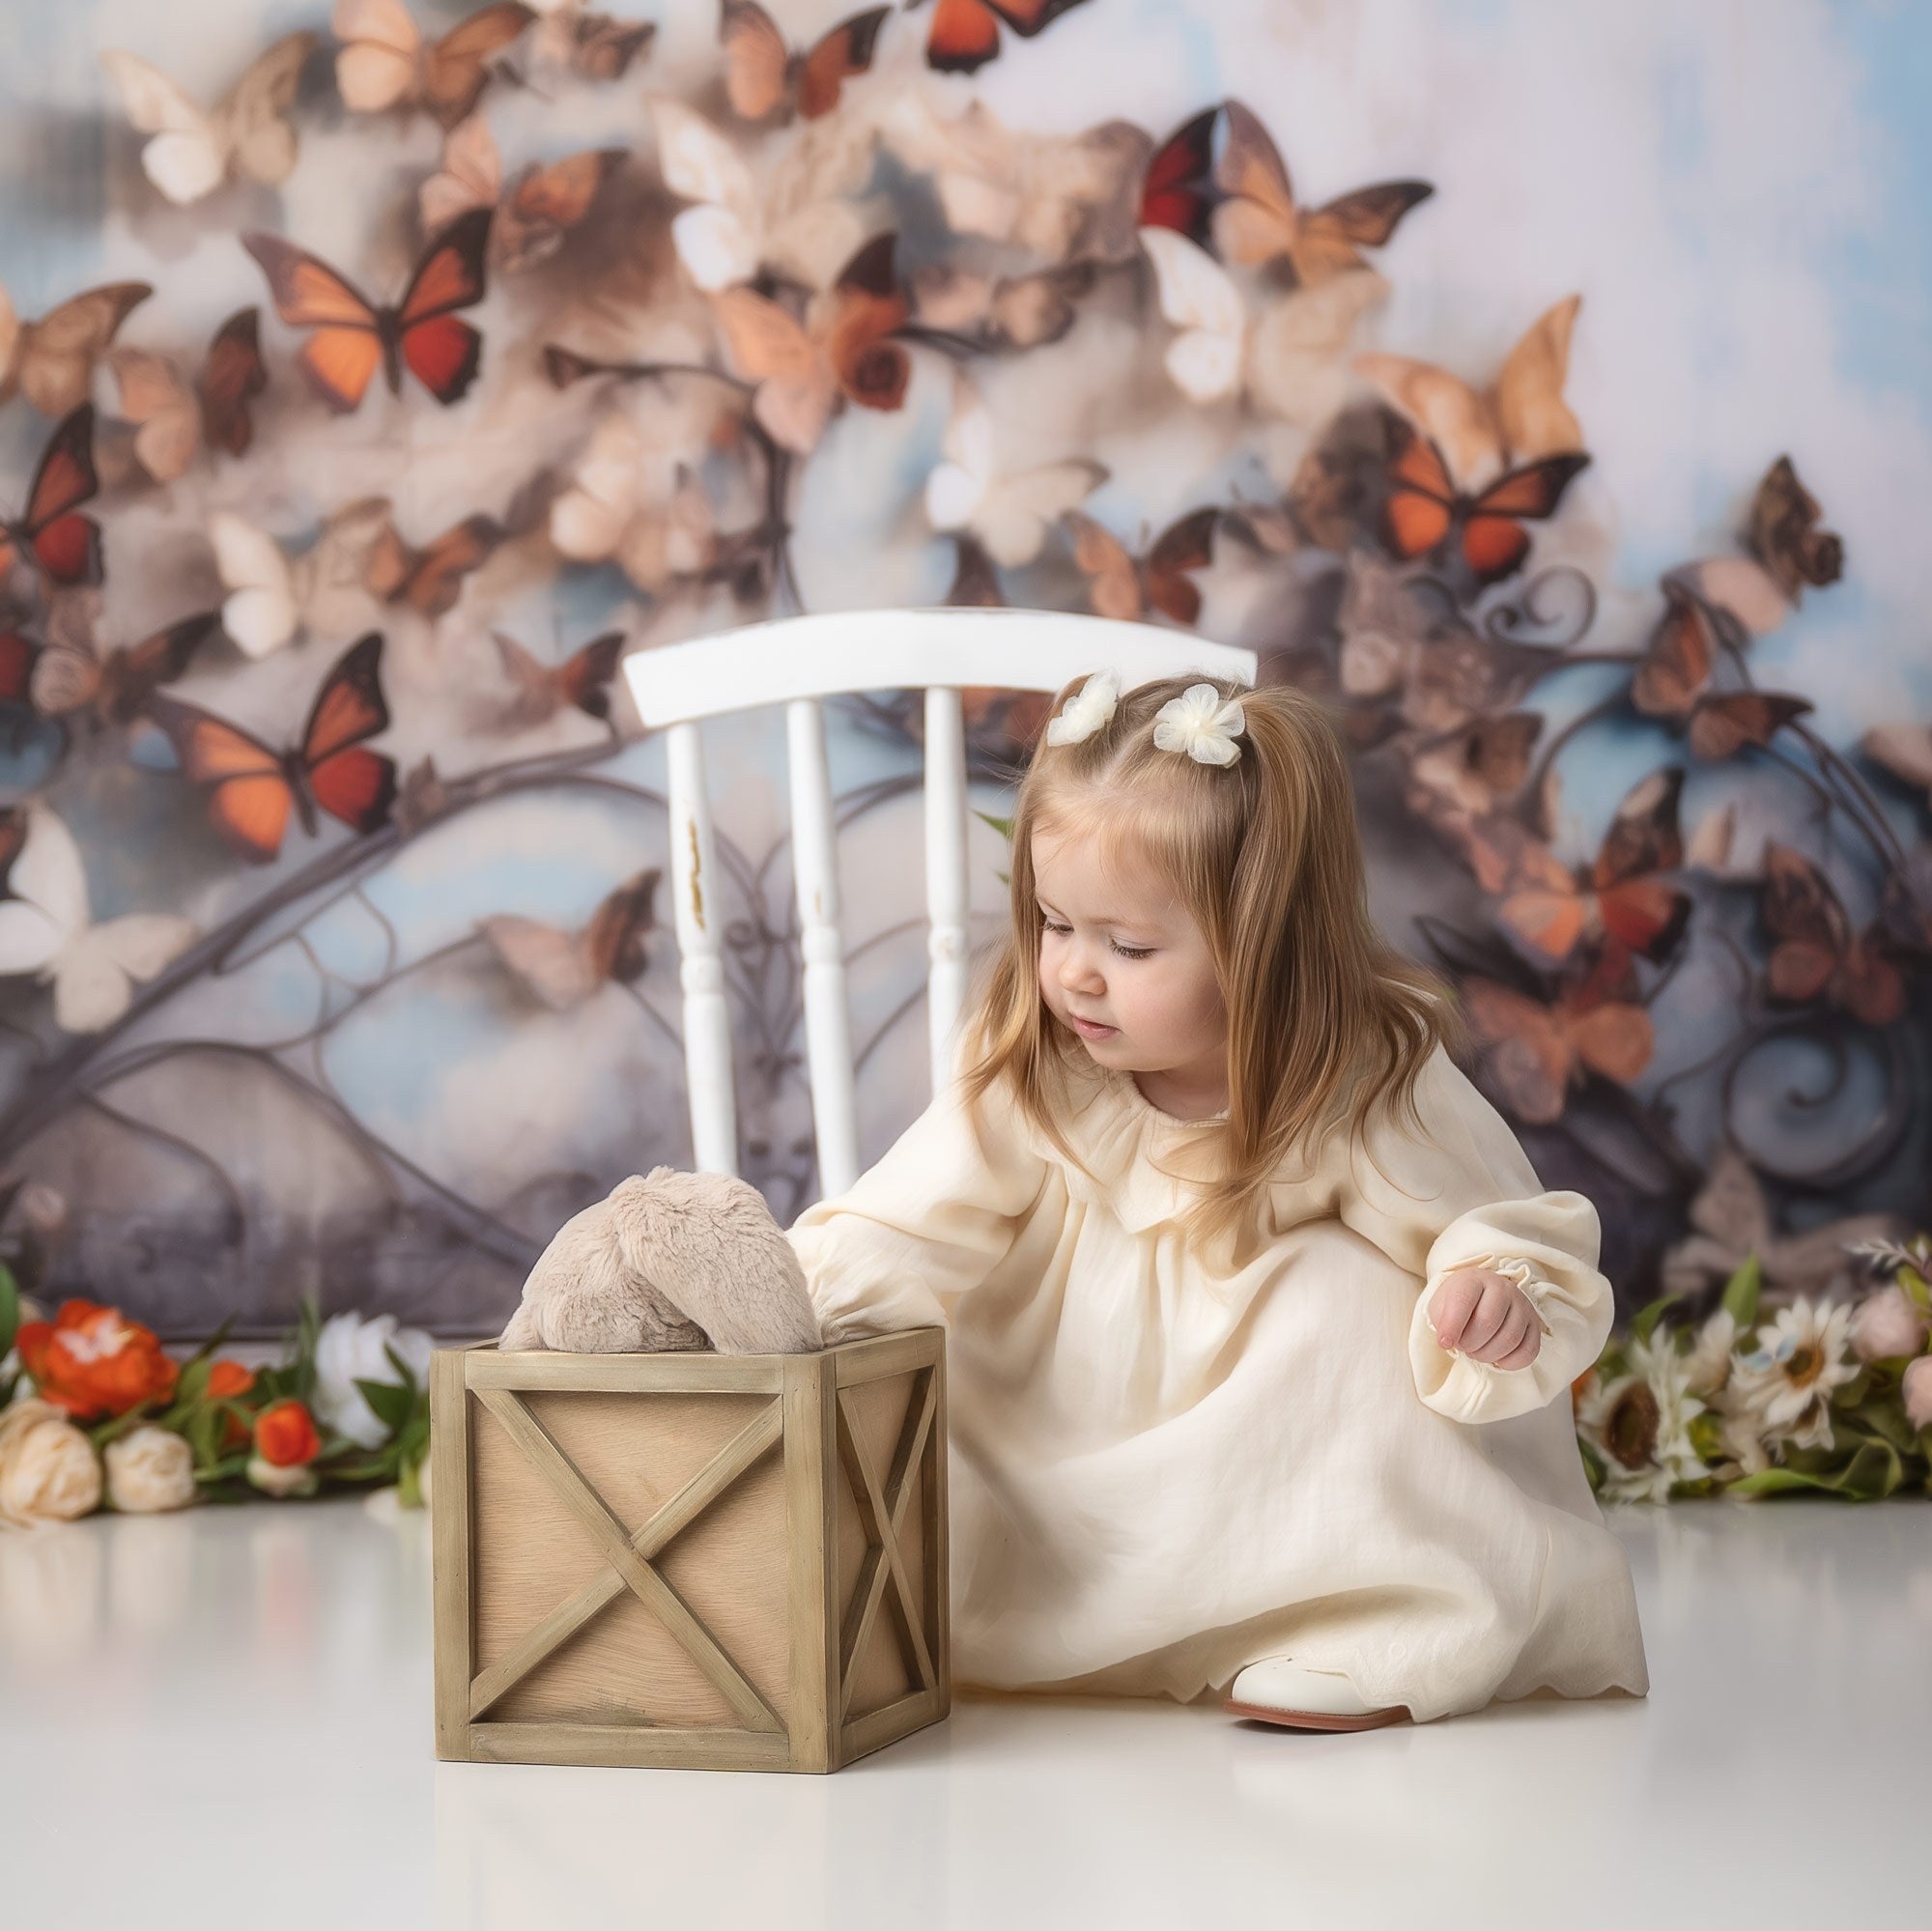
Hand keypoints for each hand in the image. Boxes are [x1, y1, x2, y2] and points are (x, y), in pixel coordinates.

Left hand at [1427, 1269, 1542, 1369]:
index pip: (1463, 1300)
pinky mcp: (1535, 1324)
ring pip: (1509, 1339)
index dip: (1452, 1326)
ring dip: (1488, 1354)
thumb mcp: (1441, 1307)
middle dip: (1469, 1343)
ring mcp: (1522, 1305)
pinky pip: (1528, 1351)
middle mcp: (1502, 1287)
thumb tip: (1449, 1341)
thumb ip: (1442, 1321)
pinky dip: (1510, 1363)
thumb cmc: (1459, 1305)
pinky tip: (1497, 1358)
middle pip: (1488, 1322)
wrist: (1482, 1298)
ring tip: (1476, 1351)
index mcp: (1474, 1279)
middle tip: (1462, 1346)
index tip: (1444, 1343)